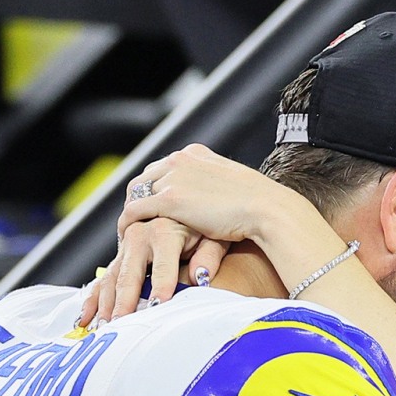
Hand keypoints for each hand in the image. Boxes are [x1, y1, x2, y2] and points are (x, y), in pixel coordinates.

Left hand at [79, 144, 316, 326]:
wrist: (268, 209)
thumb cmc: (262, 208)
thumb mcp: (235, 189)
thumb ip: (217, 192)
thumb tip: (217, 207)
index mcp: (196, 154)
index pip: (163, 168)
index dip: (153, 190)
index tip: (151, 210)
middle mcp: (180, 159)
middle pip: (144, 179)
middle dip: (138, 201)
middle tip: (135, 225)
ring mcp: (173, 177)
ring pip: (135, 194)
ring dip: (130, 215)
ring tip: (129, 235)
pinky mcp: (169, 198)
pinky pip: (135, 212)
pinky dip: (127, 226)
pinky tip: (128, 241)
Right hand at [80, 217, 227, 327]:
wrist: (186, 209)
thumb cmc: (203, 227)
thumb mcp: (212, 237)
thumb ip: (208, 255)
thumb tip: (201, 277)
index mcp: (164, 232)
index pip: (164, 266)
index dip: (162, 285)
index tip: (159, 306)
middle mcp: (139, 238)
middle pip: (129, 276)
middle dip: (125, 301)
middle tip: (121, 324)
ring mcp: (125, 249)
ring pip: (111, 280)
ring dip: (105, 305)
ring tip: (103, 327)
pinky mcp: (119, 259)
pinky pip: (101, 281)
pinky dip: (92, 301)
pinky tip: (84, 319)